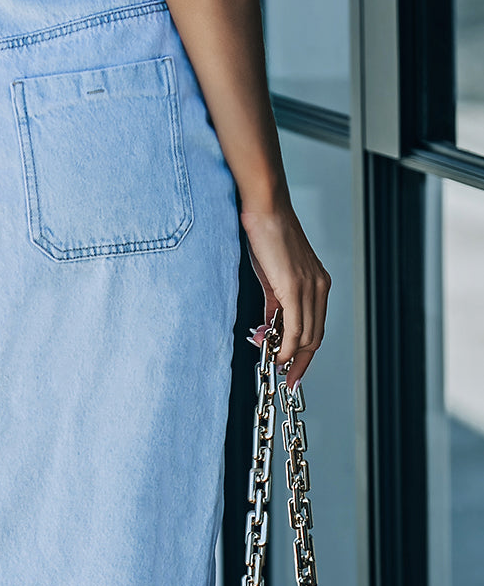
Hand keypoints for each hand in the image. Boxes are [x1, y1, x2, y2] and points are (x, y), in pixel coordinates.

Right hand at [239, 204, 330, 390]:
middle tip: (284, 375)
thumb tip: (271, 326)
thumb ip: (276, 304)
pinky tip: (276, 351)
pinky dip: (286, 344)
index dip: (305, 353)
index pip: (317, 328)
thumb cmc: (267, 236)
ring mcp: (309, 287)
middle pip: (315, 337)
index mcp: (317, 283)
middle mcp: (319, 286)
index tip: (293, 370)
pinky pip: (295, 326)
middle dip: (300, 361)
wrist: (265, 210)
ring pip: (306, 335)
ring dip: (289, 354)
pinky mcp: (294, 287)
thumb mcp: (273, 276)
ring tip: (272, 360)